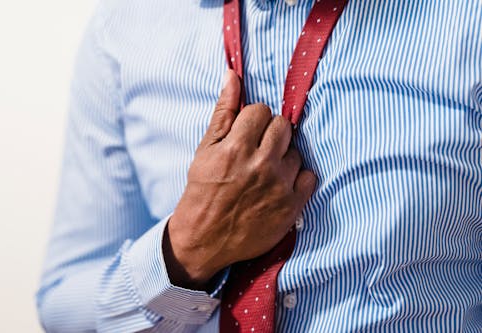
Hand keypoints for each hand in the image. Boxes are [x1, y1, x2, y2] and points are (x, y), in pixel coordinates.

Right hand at [163, 70, 316, 289]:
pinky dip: (298, 178)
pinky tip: (280, 185)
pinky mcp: (291, 207)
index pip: (262, 110)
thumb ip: (223, 113)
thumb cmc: (203, 191)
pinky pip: (309, 176)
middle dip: (270, 134)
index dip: (253, 121)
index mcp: (236, 148)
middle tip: (257, 151)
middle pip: (284, 126)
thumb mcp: (205, 150)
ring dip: (283, 157)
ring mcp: (279, 186)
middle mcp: (261, 165)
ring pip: (296, 151)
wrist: (204, 238)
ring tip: (266, 172)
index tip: (246, 134)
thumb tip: (233, 76)